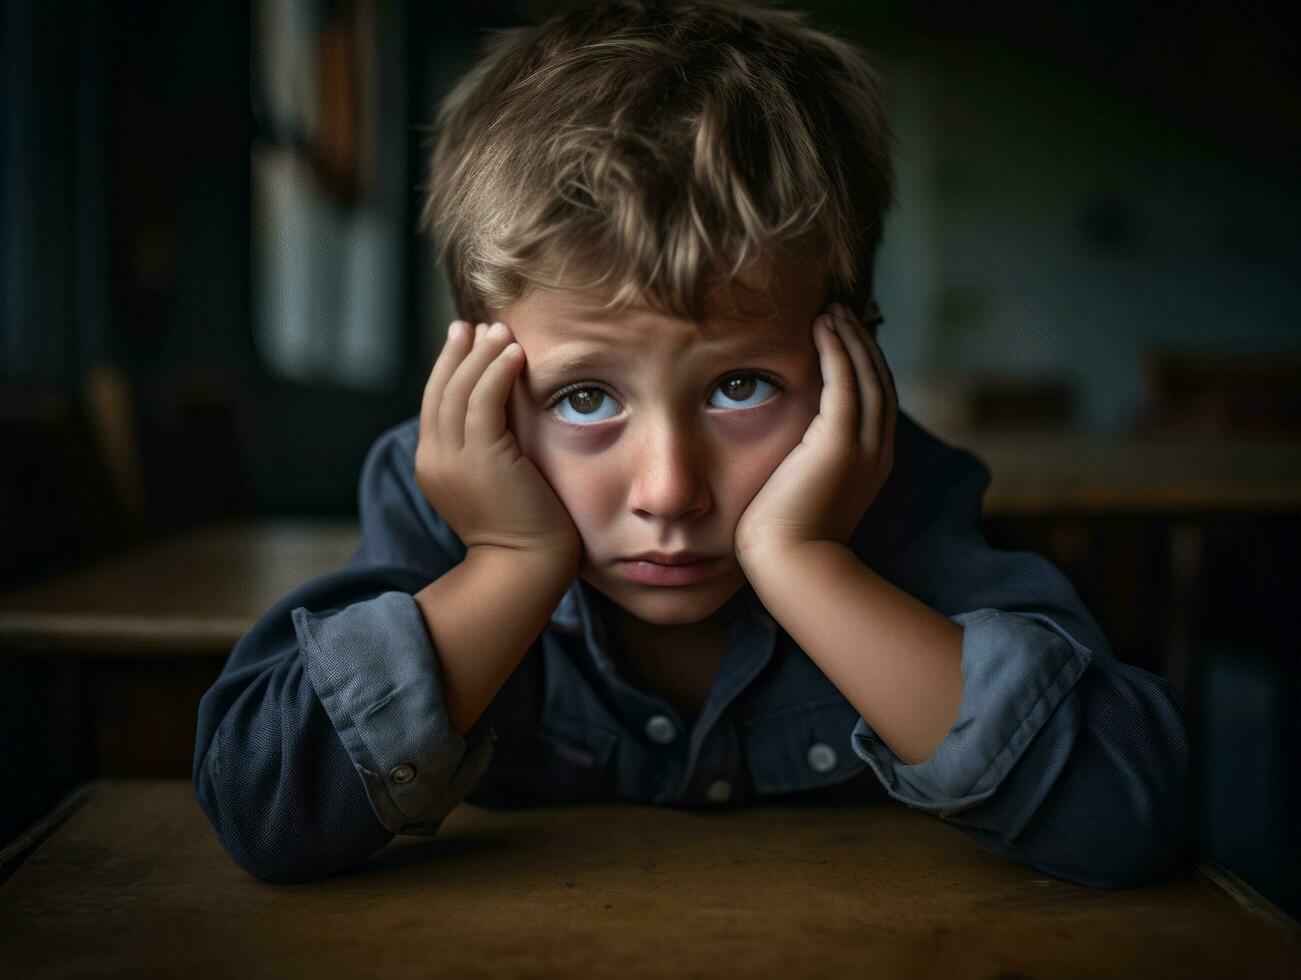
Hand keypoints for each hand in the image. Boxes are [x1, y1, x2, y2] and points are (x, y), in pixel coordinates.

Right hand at [416, 320, 581, 564]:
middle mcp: (435, 459)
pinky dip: (497, 371)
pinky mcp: (482, 458)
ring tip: (500, 330)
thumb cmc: (522, 530)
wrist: (524, 567)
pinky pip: (484, 401)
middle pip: (440, 391)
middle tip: (478, 325)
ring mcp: (455, 459)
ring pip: (460, 391)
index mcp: (433, 466)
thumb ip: (488, 449)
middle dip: (459, 353)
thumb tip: (503, 416)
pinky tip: (514, 352)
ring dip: (481, 355)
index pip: (435, 404)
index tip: (466, 341)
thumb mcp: (493, 482)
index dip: (448, 368)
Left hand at [734, 301, 896, 561]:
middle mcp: (876, 451)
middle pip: (879, 382)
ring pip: (866, 376)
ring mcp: (863, 447)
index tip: (846, 337)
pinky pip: (844, 381)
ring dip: (851, 338)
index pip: (875, 401)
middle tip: (843, 311)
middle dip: (863, 344)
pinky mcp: (839, 443)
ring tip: (834, 309)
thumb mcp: (802, 491)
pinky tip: (823, 326)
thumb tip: (787, 449)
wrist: (790, 565)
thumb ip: (805, 463)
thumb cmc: (784, 539)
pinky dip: (837, 349)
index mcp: (871, 463)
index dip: (865, 365)